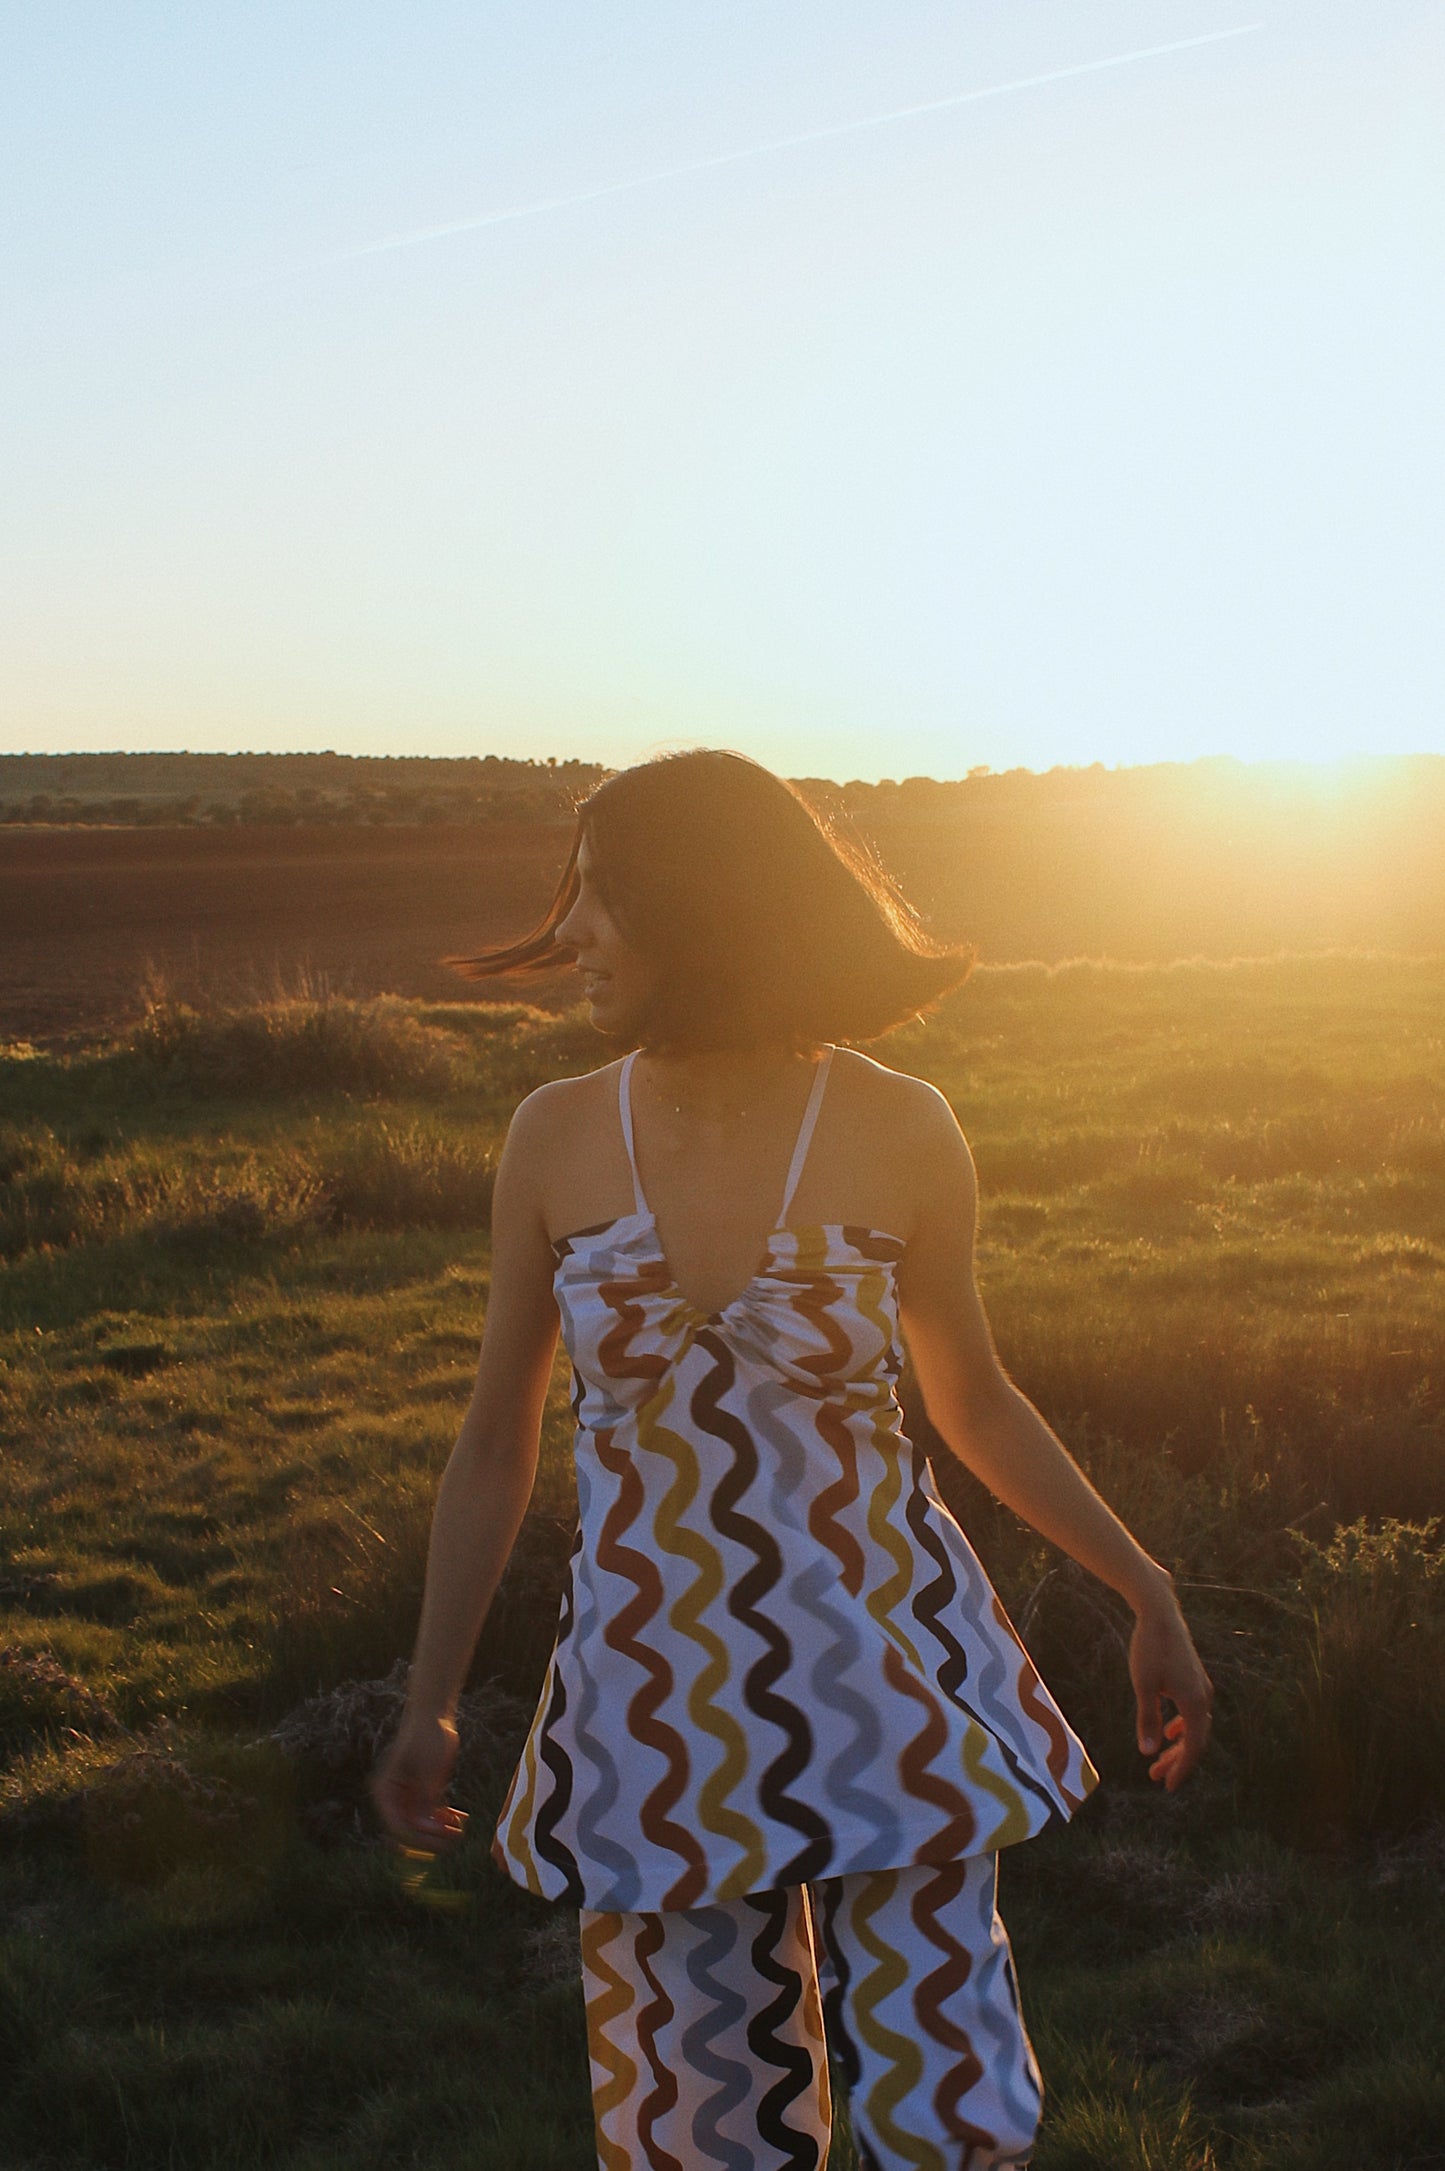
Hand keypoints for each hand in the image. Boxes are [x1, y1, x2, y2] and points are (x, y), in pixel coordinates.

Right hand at [370, 1708, 467, 1849]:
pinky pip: (429, 1815)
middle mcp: (393, 1798)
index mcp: (386, 1791)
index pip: (398, 1827)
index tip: (442, 1835)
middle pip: (409, 1831)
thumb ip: (426, 1796)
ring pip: (421, 1826)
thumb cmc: (428, 1734)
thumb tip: (424, 1826)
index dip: (420, 1837)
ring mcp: (407, 1796)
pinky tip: (460, 1817)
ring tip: (461, 1828)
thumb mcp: (430, 1767)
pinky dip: (443, 1820)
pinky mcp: (420, 1792)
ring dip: (439, 1832)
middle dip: (432, 1838)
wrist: (433, 1712)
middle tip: (455, 1837)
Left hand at [1128, 1583, 1212, 1791]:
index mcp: (1194, 1702)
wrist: (1160, 1613)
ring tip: (1158, 1761)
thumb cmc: (1149, 1648)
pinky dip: (1181, 1727)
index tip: (1168, 1786)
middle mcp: (1203, 1696)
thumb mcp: (1143, 1686)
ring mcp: (1200, 1686)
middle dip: (1177, 1762)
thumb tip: (1147, 1752)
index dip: (1182, 1769)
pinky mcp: (1193, 1678)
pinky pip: (1192, 1712)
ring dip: (1177, 1746)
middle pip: (1195, 1740)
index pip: (1193, 1746)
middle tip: (1156, 1778)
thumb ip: (1146, 1719)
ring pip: (1194, 1726)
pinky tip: (1168, 1732)